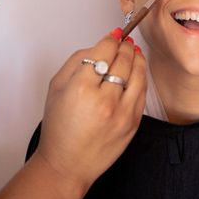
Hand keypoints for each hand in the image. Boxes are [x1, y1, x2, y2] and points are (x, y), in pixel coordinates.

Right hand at [33, 28, 146, 196]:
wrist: (67, 163)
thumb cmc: (59, 128)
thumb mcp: (56, 87)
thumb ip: (77, 60)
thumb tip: (99, 45)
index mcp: (81, 89)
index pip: (104, 51)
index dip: (111, 38)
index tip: (114, 34)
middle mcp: (104, 100)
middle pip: (123, 59)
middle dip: (124, 46)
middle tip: (124, 41)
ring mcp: (122, 113)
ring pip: (138, 73)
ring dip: (137, 58)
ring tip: (133, 51)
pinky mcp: (133, 123)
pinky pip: (142, 92)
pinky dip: (141, 77)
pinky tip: (137, 70)